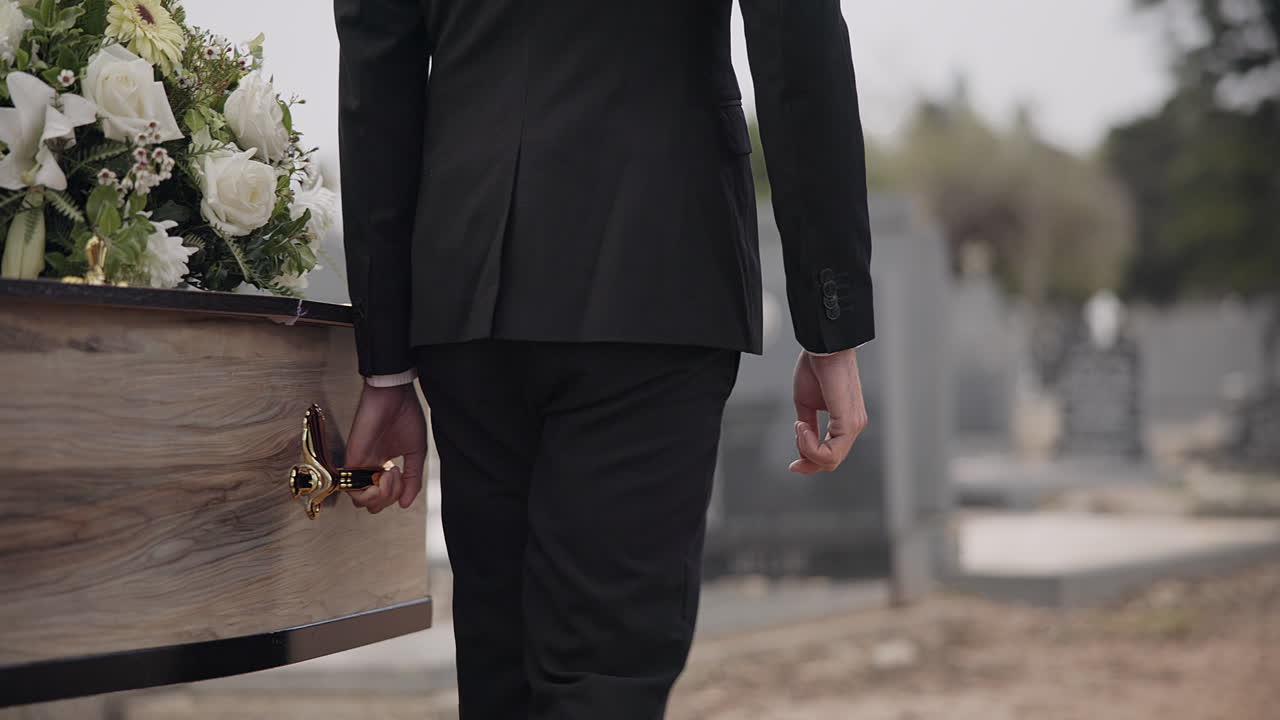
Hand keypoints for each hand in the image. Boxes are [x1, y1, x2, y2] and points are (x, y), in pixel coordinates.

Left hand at [345, 382, 427, 512]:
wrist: (395, 395)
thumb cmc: (405, 415)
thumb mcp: (416, 453)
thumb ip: (413, 479)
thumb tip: (406, 503)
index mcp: (383, 465)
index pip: (383, 497)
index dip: (397, 496)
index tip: (405, 477)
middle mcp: (370, 468)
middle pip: (371, 504)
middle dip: (389, 500)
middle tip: (399, 480)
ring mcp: (360, 465)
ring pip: (361, 501)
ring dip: (382, 497)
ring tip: (393, 476)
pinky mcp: (353, 459)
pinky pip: (354, 489)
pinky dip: (373, 491)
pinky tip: (387, 474)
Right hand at [790, 349, 867, 473]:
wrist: (824, 348)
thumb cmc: (818, 368)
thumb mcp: (806, 404)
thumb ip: (808, 426)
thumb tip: (803, 444)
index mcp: (845, 422)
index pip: (831, 455)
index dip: (809, 463)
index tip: (793, 464)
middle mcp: (854, 426)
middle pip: (831, 462)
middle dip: (807, 460)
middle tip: (794, 452)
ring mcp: (854, 425)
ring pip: (831, 460)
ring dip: (807, 449)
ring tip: (800, 426)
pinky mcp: (849, 422)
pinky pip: (831, 451)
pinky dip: (810, 445)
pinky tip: (802, 426)